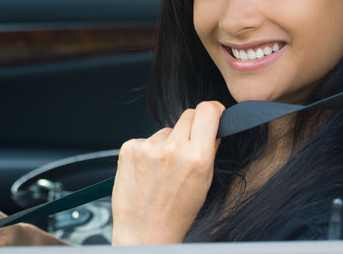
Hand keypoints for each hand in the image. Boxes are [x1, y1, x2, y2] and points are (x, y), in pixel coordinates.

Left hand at [111, 101, 224, 244]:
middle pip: (188, 115)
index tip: (213, 113)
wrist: (145, 233)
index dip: (213, 109)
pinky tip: (147, 171)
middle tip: (187, 148)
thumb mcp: (204, 182)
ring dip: (167, 143)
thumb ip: (209, 150)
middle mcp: (173, 148)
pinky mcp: (129, 149)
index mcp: (197, 157)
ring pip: (165, 130)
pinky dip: (148, 151)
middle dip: (191, 127)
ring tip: (162, 171)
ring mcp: (148, 147)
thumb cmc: (176, 212)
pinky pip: (145, 139)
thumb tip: (213, 125)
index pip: (208, 110)